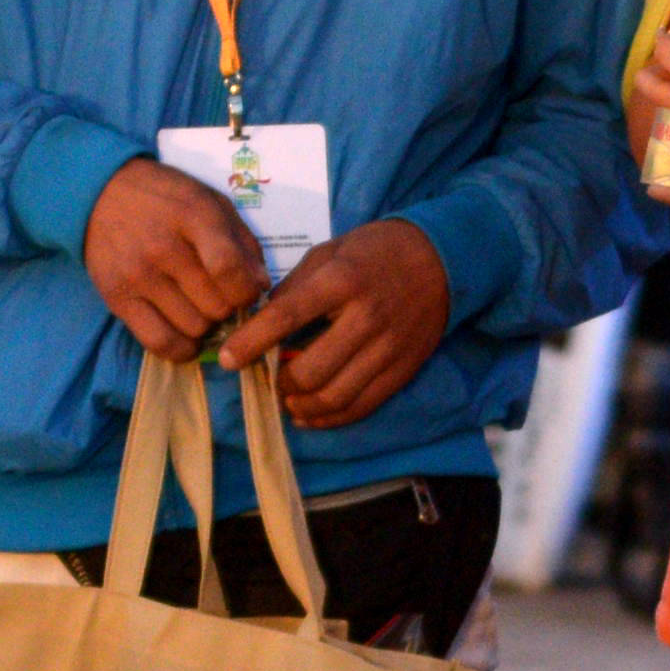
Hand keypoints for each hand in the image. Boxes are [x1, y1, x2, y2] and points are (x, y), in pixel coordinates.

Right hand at [82, 155, 267, 361]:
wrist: (100, 193)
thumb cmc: (167, 199)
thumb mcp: (212, 203)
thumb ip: (242, 243)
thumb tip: (261, 288)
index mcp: (193, 216)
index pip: (229, 269)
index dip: (248, 291)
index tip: (248, 290)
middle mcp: (163, 248)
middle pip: (215, 306)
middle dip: (227, 306)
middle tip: (218, 294)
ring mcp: (137, 275)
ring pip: (194, 328)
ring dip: (205, 324)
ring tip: (198, 305)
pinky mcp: (116, 298)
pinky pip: (159, 342)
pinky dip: (181, 347)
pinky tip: (186, 334)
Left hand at [225, 215, 453, 428]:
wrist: (441, 259)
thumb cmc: (375, 252)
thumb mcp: (330, 252)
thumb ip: (295, 287)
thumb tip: (261, 322)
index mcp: (342, 280)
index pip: (288, 316)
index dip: (252, 342)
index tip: (228, 359)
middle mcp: (366, 317)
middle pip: (311, 369)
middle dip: (279, 382)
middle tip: (266, 378)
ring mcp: (388, 348)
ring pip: (335, 395)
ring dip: (301, 405)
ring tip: (287, 398)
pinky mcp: (402, 370)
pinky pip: (361, 406)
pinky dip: (329, 418)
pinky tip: (309, 413)